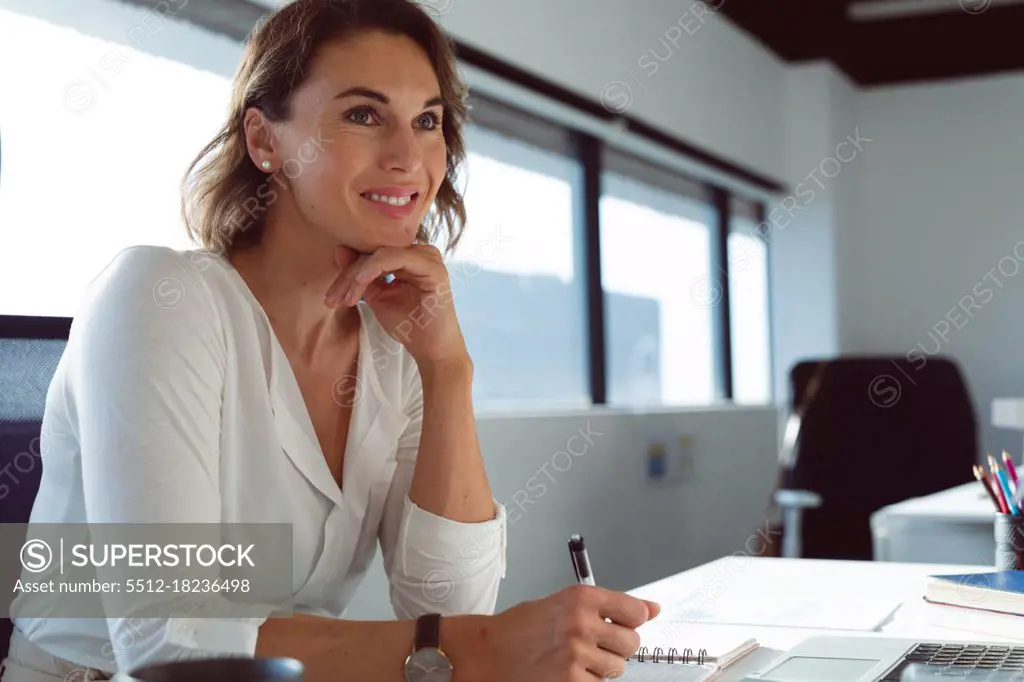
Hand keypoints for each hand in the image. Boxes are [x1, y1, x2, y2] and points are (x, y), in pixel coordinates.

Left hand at [325, 244, 466, 364]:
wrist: (432, 349)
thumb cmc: (409, 325)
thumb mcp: (377, 297)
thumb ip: (360, 276)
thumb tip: (339, 250)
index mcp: (410, 257)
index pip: (371, 255)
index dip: (347, 272)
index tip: (331, 296)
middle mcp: (421, 252)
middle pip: (374, 254)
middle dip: (348, 276)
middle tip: (332, 299)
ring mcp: (429, 257)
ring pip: (380, 255)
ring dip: (356, 275)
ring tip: (344, 298)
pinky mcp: (432, 267)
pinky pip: (394, 258)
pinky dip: (372, 269)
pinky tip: (359, 283)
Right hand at [472, 585, 660, 681]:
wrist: (486, 652)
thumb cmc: (519, 627)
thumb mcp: (562, 603)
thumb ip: (607, 606)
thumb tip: (651, 609)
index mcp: (581, 598)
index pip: (634, 610)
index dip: (632, 620)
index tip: (625, 623)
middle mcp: (581, 624)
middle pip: (632, 642)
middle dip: (618, 646)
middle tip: (595, 645)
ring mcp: (577, 654)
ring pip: (618, 668)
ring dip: (602, 667)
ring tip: (575, 658)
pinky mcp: (571, 681)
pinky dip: (586, 681)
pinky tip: (566, 671)